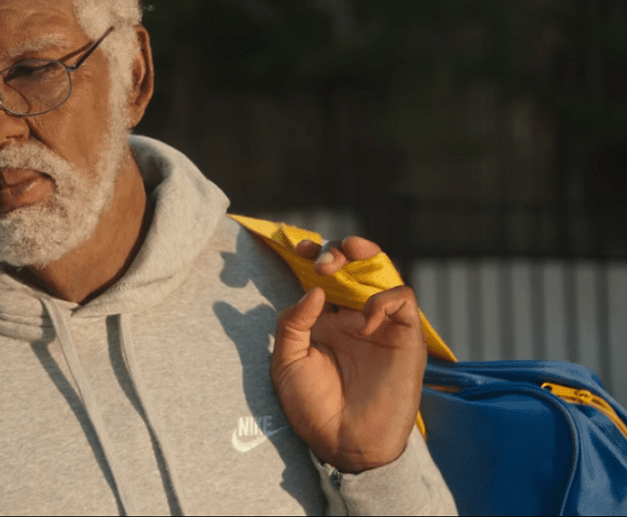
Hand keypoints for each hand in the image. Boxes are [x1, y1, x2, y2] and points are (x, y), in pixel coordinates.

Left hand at [269, 236, 425, 472]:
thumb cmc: (312, 407)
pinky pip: (403, 301)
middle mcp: (351, 316)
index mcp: (322, 320)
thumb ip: (293, 324)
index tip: (299, 248)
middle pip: (353, 265)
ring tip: (349, 254)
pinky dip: (384, 299)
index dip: (313, 255)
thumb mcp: (286, 362)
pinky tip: (364, 319)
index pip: (321, 275)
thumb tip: (315, 290)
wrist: (342, 442)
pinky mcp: (404, 337)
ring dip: (367, 255)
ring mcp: (379, 324)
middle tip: (322, 261)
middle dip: (338, 249)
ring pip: (382, 272)